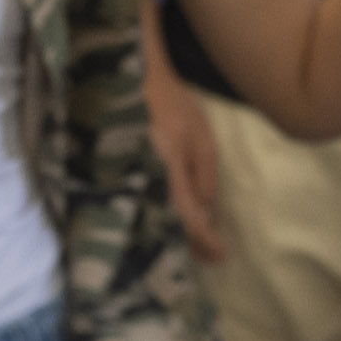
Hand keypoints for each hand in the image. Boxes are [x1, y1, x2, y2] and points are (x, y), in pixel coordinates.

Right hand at [139, 35, 227, 267]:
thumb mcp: (200, 136)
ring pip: (151, 219)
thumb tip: (207, 211)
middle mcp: (144, 177)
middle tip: (211, 258)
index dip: (204, 238)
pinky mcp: (119, 178)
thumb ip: (204, 174)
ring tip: (194, 249)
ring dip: (172, 237)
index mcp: (167, 166)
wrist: (132, 82)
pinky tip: (167, 228)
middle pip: (166, 224)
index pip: (187, 213)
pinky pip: (140, 206)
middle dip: (189, 244)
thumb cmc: (172, 105)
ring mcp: (128, 178)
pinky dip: (157, 220)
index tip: (221, 255)